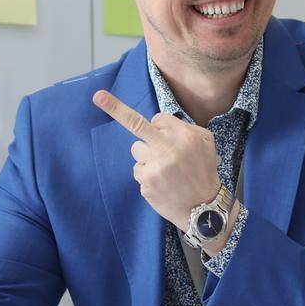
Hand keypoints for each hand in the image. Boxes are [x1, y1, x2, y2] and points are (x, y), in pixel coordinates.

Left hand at [93, 89, 223, 235]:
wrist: (204, 209)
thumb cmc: (203, 172)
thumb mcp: (206, 143)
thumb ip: (185, 128)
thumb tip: (158, 123)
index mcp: (185, 137)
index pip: (159, 119)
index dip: (160, 126)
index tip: (146, 120)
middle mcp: (169, 149)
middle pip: (136, 125)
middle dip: (116, 109)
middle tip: (98, 96)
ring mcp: (156, 167)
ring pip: (136, 149)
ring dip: (146, 156)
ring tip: (165, 170)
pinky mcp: (147, 183)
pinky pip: (137, 169)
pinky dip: (147, 174)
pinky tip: (162, 183)